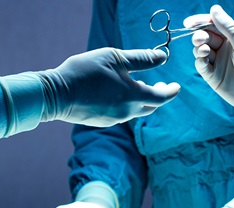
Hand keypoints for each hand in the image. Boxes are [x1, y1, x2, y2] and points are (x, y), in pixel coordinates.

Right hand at [42, 48, 180, 125]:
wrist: (57, 94)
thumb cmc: (85, 72)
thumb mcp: (115, 58)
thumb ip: (141, 59)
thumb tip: (163, 57)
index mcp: (133, 96)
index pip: (161, 98)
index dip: (171, 91)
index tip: (176, 86)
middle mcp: (128, 112)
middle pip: (151, 106)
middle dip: (158, 95)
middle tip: (159, 84)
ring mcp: (116, 119)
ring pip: (136, 111)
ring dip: (141, 99)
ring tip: (137, 85)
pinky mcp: (105, 122)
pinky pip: (123, 114)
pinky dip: (127, 104)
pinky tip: (118, 94)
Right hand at [184, 5, 233, 128]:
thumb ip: (226, 26)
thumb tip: (214, 9)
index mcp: (233, 37)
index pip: (213, 25)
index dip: (200, 22)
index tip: (188, 23)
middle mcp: (224, 49)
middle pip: (204, 37)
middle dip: (199, 36)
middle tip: (201, 39)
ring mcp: (217, 63)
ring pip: (200, 51)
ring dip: (199, 48)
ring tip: (205, 51)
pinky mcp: (212, 77)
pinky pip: (201, 66)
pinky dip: (199, 61)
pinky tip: (203, 60)